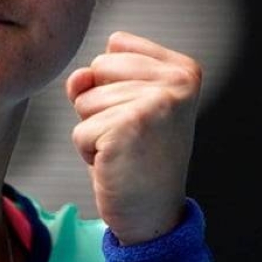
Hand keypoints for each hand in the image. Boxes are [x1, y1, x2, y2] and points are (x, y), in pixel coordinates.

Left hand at [66, 31, 201, 244]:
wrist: (153, 216)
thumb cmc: (138, 159)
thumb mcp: (123, 106)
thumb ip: (97, 78)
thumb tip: (78, 78)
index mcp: (183, 69)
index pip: (115, 46)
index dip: (112, 83)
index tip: (139, 115)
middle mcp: (176, 82)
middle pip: (96, 69)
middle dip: (100, 107)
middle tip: (131, 136)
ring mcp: (155, 102)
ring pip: (84, 101)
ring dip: (95, 132)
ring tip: (125, 151)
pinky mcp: (129, 127)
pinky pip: (80, 130)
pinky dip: (89, 152)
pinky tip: (118, 164)